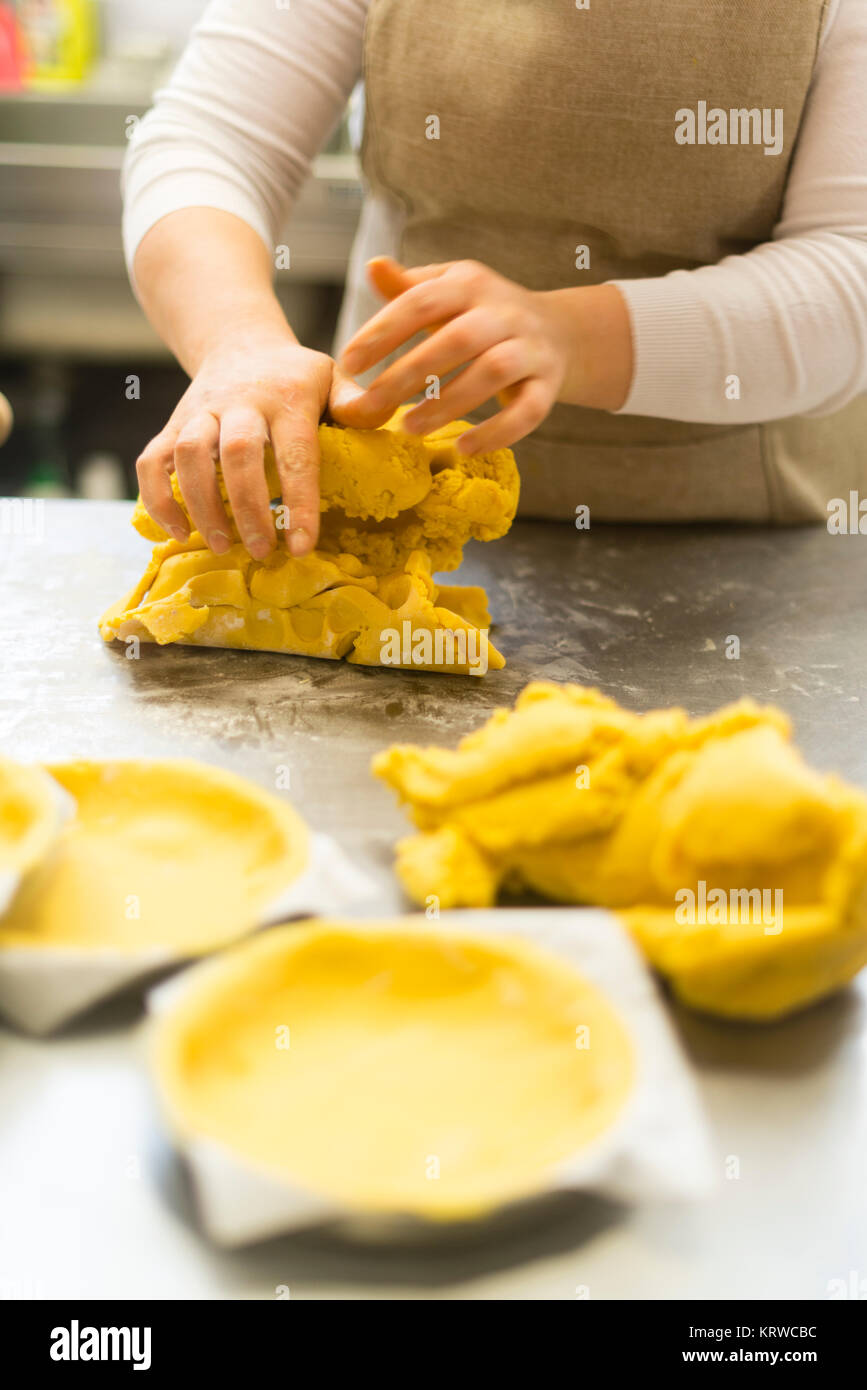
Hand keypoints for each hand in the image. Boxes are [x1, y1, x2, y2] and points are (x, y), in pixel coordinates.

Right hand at [135, 329, 333, 558]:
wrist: (239, 342)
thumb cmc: (293, 376)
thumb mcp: (330, 376)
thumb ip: (356, 401)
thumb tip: (384, 416)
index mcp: (287, 397)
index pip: (295, 453)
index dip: (298, 502)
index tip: (301, 546)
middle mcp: (239, 402)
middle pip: (238, 454)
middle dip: (248, 508)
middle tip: (260, 551)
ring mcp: (200, 411)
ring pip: (190, 455)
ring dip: (202, 506)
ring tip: (221, 545)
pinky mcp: (172, 423)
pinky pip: (152, 460)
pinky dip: (158, 498)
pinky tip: (178, 531)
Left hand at [337, 257, 632, 450]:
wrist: (557, 332)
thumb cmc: (482, 315)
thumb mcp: (448, 292)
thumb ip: (409, 288)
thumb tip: (373, 266)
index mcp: (470, 283)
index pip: (421, 302)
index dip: (383, 332)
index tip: (349, 363)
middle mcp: (504, 312)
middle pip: (457, 339)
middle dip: (409, 374)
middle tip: (371, 404)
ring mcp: (531, 348)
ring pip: (492, 373)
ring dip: (448, 404)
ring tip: (409, 427)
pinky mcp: (548, 385)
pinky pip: (527, 412)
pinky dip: (496, 433)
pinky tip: (463, 449)